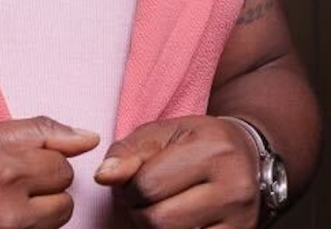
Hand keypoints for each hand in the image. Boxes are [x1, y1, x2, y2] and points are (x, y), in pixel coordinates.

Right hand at [0, 117, 98, 228]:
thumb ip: (37, 131)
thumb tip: (88, 136)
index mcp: (4, 169)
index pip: (62, 163)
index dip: (45, 155)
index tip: (23, 155)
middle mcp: (9, 209)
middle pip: (65, 197)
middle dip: (48, 183)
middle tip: (14, 175)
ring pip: (56, 221)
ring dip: (42, 207)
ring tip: (7, 195)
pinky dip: (27, 225)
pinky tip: (0, 212)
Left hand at [94, 115, 261, 227]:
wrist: (248, 157)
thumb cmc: (197, 141)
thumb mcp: (162, 132)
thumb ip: (128, 152)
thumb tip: (103, 176)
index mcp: (210, 150)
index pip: (147, 185)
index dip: (127, 187)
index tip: (130, 180)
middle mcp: (232, 188)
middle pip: (159, 220)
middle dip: (138, 211)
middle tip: (142, 198)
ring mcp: (240, 220)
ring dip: (154, 228)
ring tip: (158, 207)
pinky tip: (177, 220)